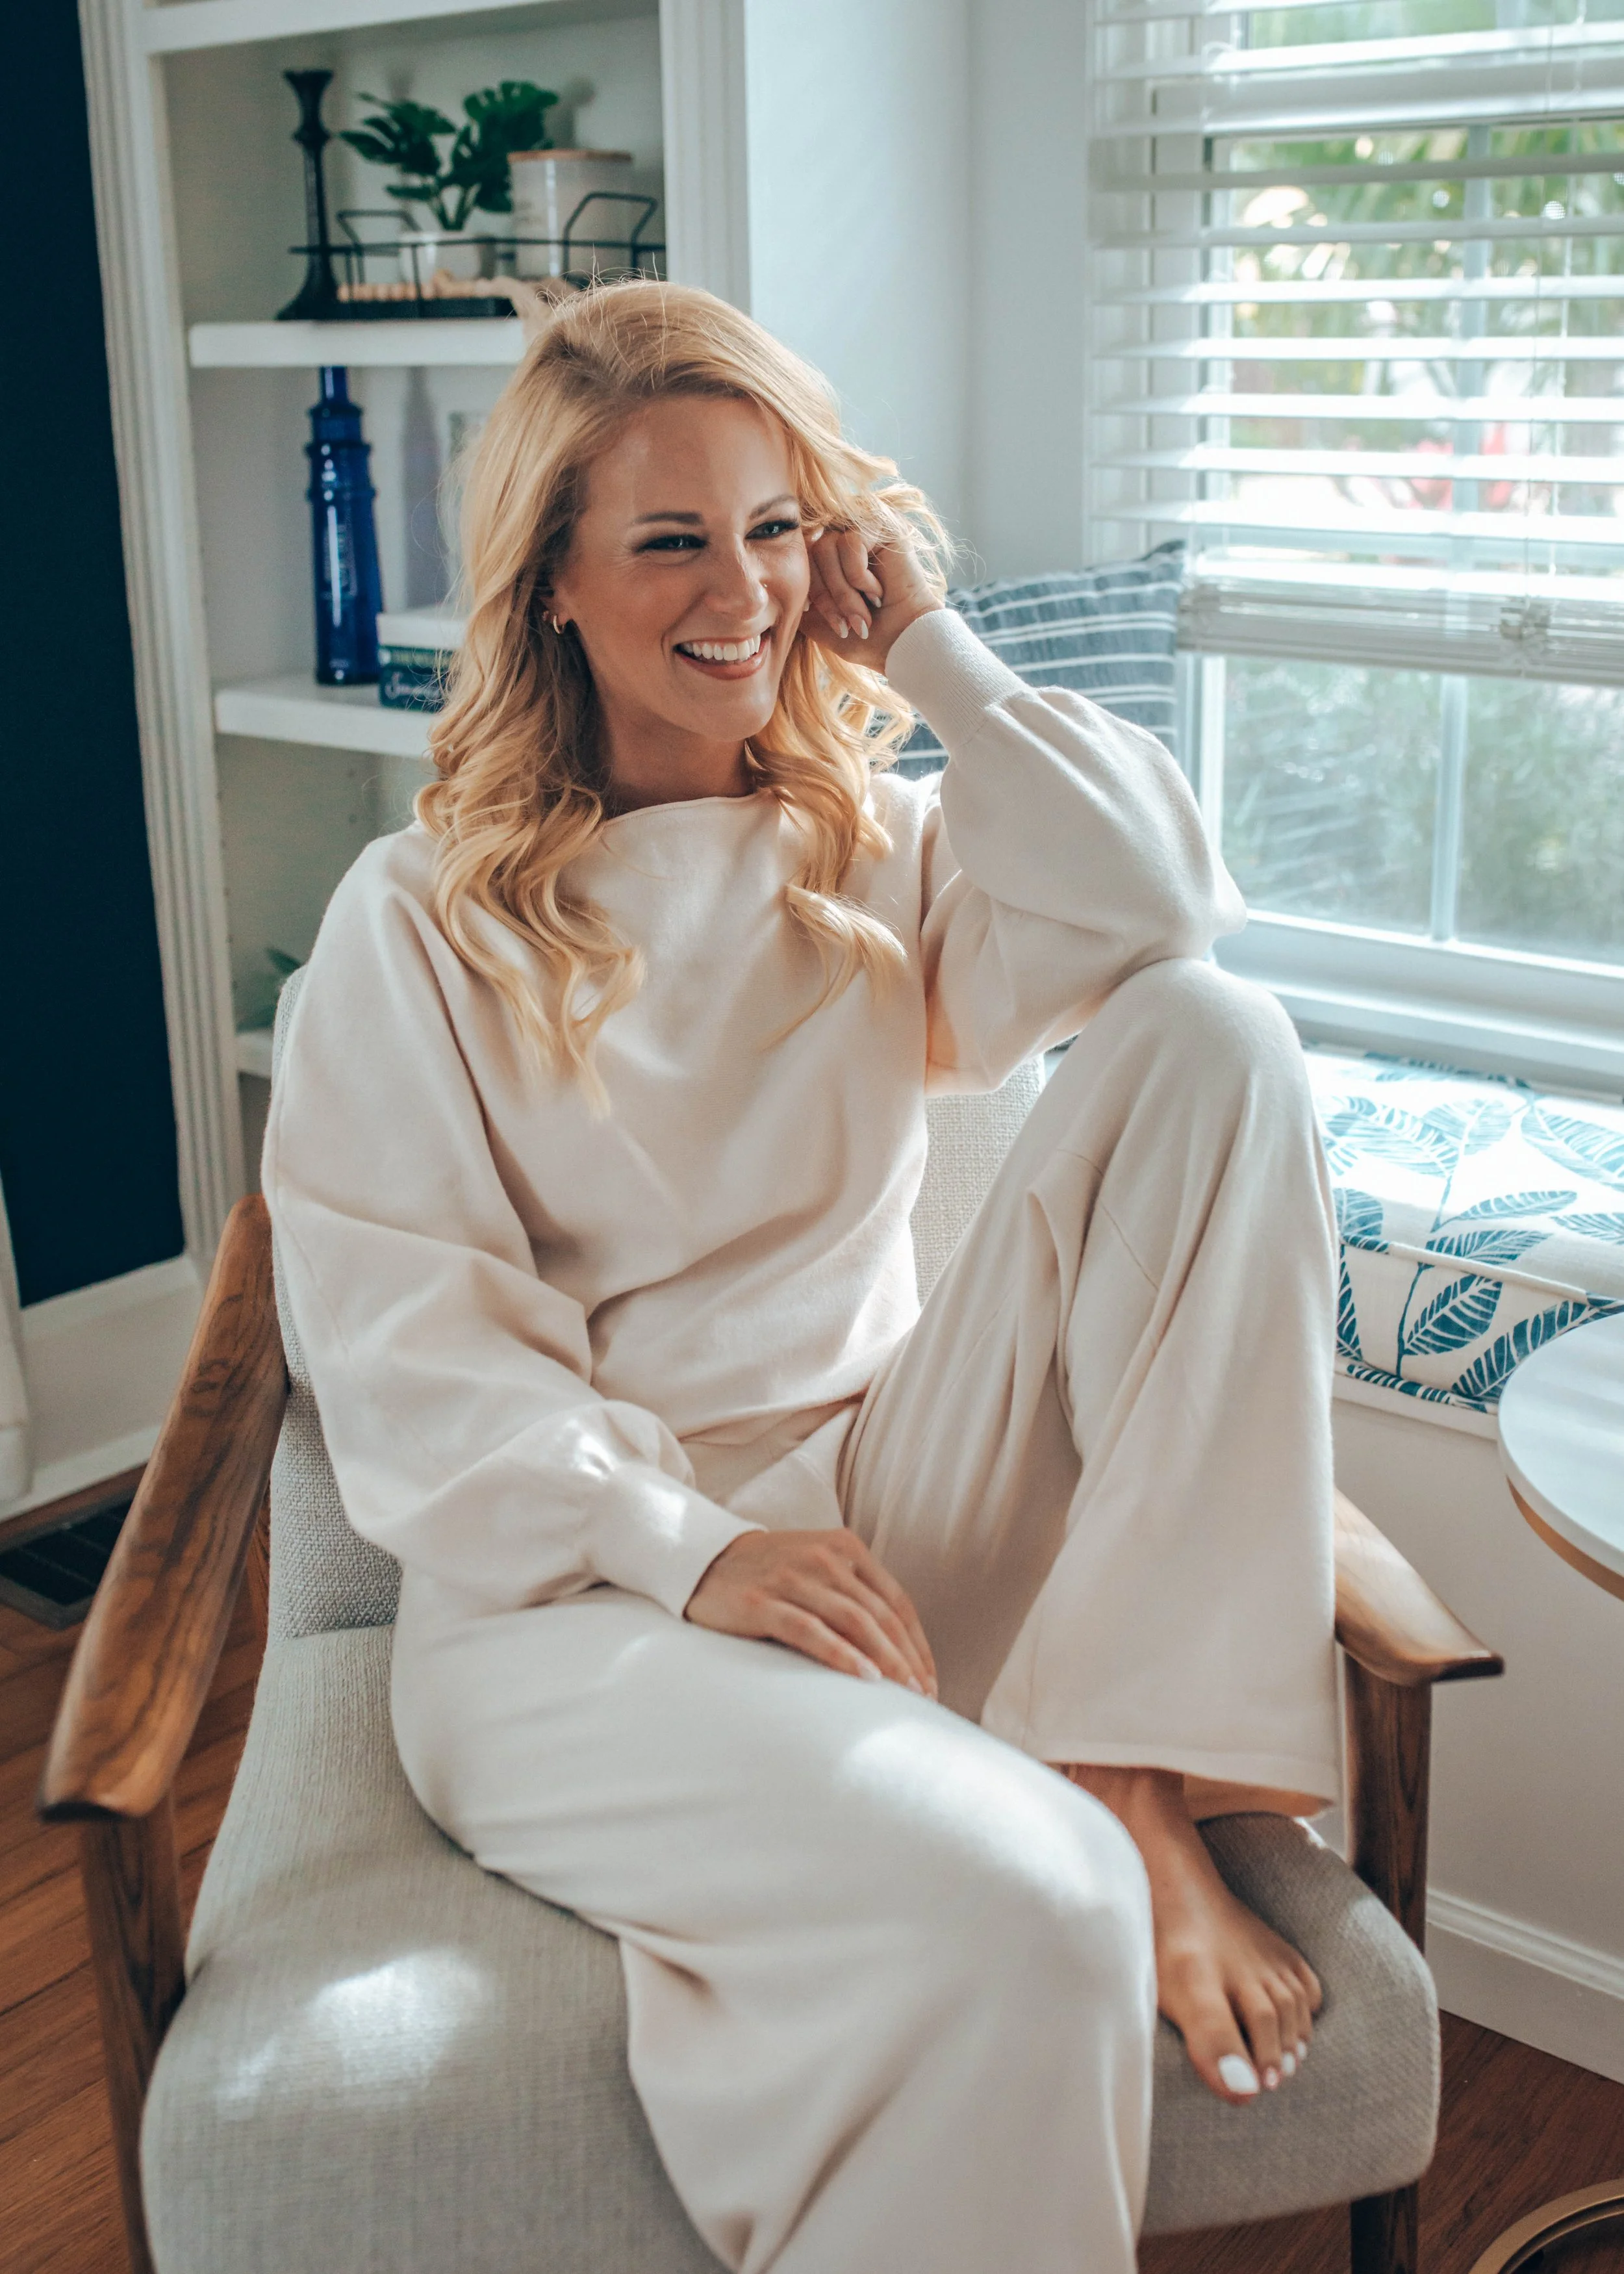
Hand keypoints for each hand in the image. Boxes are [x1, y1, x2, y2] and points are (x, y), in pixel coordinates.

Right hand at [685, 1527, 938, 1697]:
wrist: (704, 1559)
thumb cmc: (771, 1574)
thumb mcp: (818, 1569)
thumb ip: (853, 1593)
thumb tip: (897, 1649)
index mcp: (844, 1547)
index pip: (895, 1600)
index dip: (917, 1643)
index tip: (929, 1678)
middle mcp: (823, 1558)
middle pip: (879, 1614)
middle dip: (907, 1658)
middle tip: (922, 1696)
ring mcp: (791, 1578)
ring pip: (853, 1621)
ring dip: (885, 1659)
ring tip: (903, 1692)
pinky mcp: (761, 1602)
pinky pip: (810, 1630)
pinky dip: (841, 1654)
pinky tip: (863, 1676)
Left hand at [802, 517, 940, 672]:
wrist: (904, 644)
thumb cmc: (869, 636)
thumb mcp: (822, 622)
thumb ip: (801, 600)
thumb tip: (777, 587)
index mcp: (831, 556)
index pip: (801, 560)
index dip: (811, 593)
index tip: (832, 623)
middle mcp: (846, 535)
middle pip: (811, 551)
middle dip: (826, 595)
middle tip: (848, 623)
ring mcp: (864, 527)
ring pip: (828, 546)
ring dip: (843, 589)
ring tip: (865, 611)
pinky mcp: (882, 524)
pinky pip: (850, 542)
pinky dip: (859, 576)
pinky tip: (878, 592)